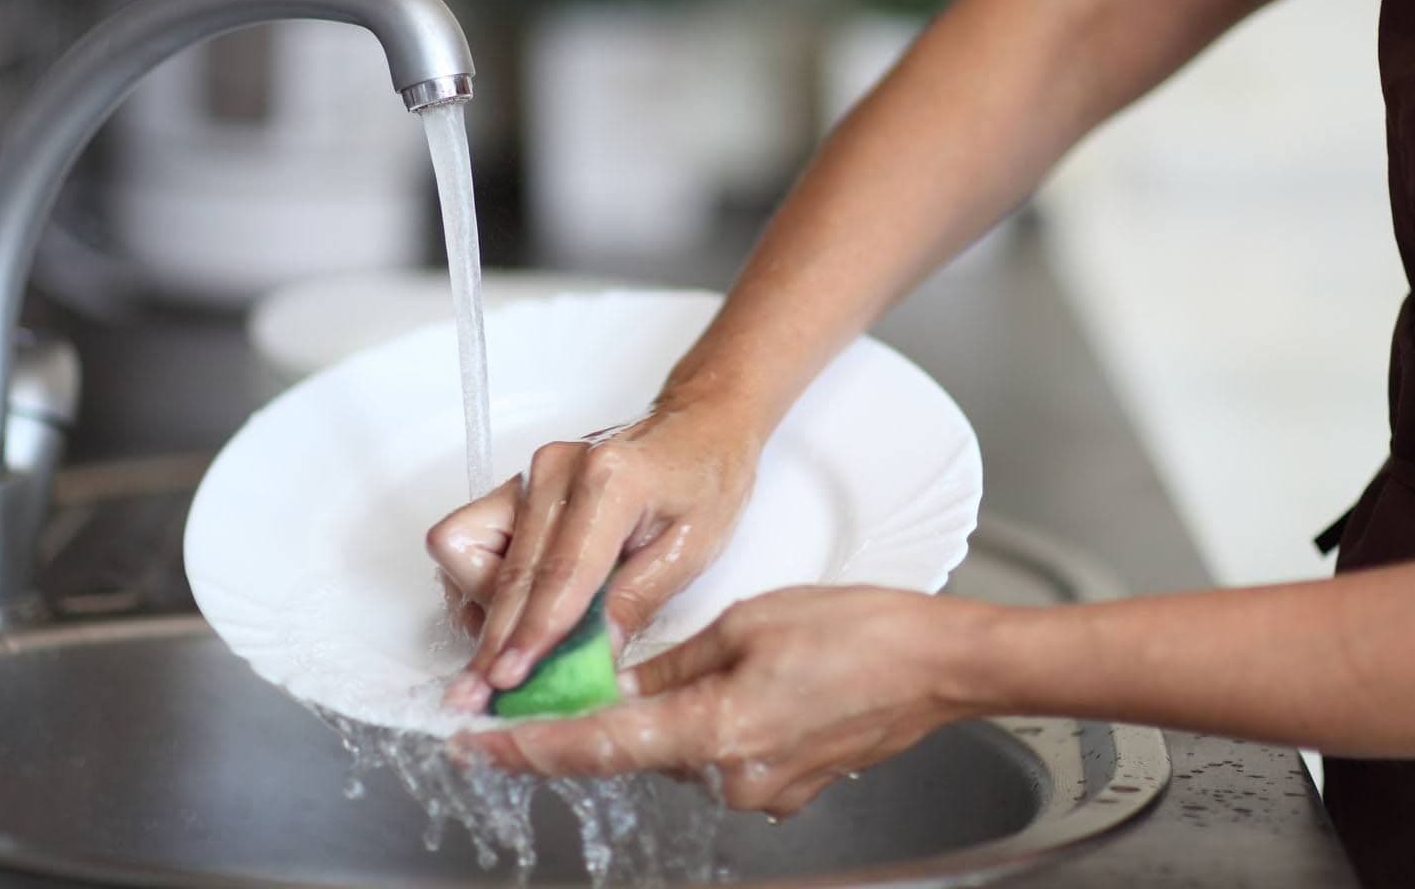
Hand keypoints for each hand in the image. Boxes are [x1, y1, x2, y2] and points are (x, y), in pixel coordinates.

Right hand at [426, 402, 758, 711]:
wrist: (698, 427)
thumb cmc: (704, 481)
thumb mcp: (692, 548)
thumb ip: (636, 601)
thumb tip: (590, 657)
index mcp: (611, 480)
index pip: (560, 572)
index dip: (532, 633)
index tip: (509, 679)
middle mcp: (556, 471)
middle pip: (509, 572)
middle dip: (496, 640)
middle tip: (483, 695)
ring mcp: (528, 475)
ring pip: (466, 552)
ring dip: (487, 608)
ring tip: (518, 645)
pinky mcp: (514, 486)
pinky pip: (466, 539)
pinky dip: (481, 582)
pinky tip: (516, 607)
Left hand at [457, 586, 993, 817]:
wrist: (940, 667)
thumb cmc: (859, 632)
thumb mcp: (746, 622)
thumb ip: (669, 664)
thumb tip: (613, 684)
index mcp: (714, 730)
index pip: (596, 744)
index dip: (527, 747)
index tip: (474, 743)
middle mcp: (731, 777)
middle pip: (637, 746)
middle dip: (621, 706)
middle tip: (617, 659)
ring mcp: (760, 792)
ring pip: (682, 747)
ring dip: (678, 709)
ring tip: (738, 654)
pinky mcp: (782, 789)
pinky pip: (722, 755)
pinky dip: (715, 721)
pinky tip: (758, 681)